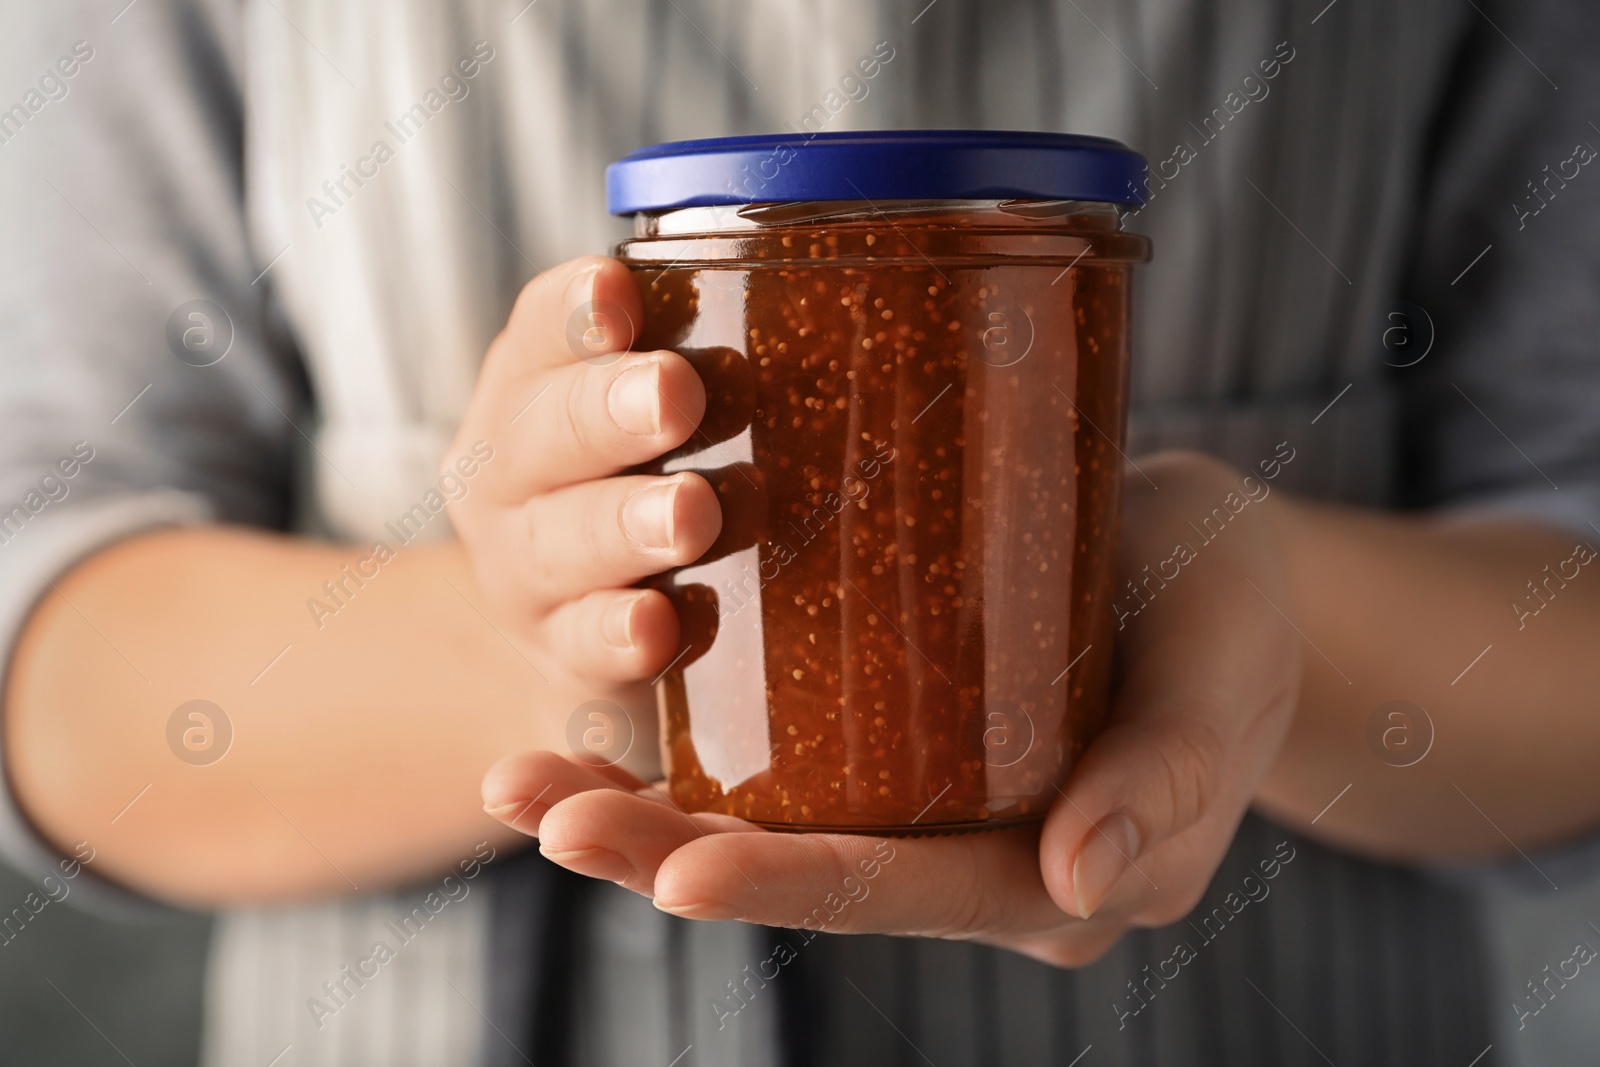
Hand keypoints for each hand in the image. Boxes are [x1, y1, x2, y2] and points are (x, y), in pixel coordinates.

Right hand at [445, 257, 721, 770]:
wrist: (574, 627)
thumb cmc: (637, 485)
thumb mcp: (656, 414)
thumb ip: (722, 359)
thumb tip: (888, 297)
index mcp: (538, 386)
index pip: (544, 330)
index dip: (577, 310)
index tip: (621, 294)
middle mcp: (516, 473)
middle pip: (545, 432)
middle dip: (609, 410)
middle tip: (677, 395)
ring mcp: (529, 572)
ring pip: (562, 542)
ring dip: (625, 523)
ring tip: (691, 512)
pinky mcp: (563, 656)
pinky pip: (583, 646)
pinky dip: (619, 635)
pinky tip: (659, 627)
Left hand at [482, 452, 1302, 966]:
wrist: (1215, 568)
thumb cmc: (1234, 618)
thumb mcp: (1222, 678)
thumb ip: (1167, 781)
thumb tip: (1083, 882)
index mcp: (1050, 873)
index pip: (904, 892)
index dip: (788, 885)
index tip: (676, 870)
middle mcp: (968, 860)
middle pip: (807, 869)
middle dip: (666, 852)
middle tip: (544, 810)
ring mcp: (924, 808)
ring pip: (772, 824)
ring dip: (643, 807)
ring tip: (519, 779)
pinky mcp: (894, 743)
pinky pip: (784, 765)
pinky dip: (687, 751)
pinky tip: (593, 716)